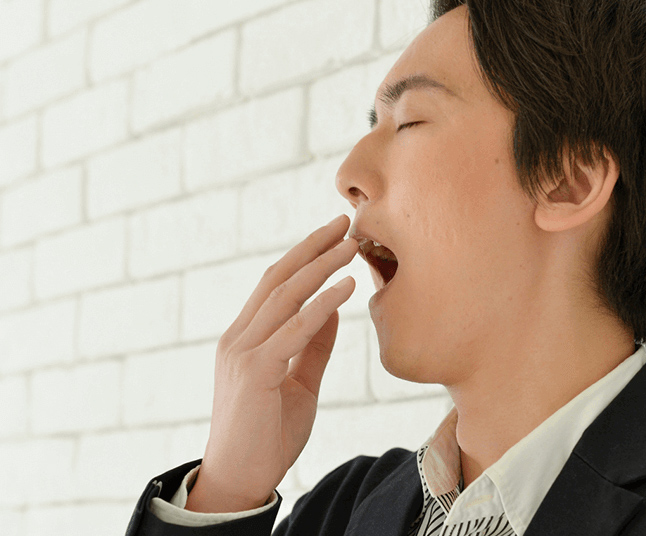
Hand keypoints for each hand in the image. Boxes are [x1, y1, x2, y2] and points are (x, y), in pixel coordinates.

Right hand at [185, 214, 358, 512]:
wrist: (240, 480)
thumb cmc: (268, 433)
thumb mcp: (298, 381)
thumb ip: (313, 344)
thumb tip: (333, 307)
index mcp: (245, 337)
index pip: (275, 284)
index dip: (304, 255)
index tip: (334, 233)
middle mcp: (238, 337)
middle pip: (277, 279)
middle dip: (313, 247)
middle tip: (344, 222)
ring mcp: (242, 353)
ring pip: (284, 296)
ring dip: (321, 267)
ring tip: (351, 244)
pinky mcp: (254, 372)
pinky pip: (293, 331)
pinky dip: (321, 305)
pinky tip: (345, 288)